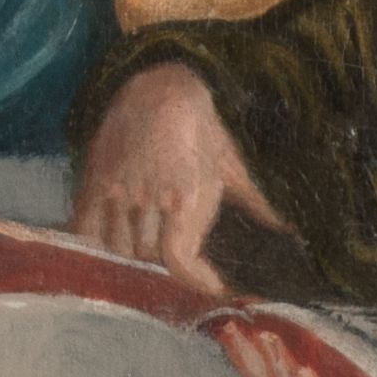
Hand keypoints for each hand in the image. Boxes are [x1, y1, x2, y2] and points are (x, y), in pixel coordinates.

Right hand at [69, 63, 282, 294]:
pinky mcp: (95, 181)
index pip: (179, 260)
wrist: (160, 90)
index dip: (195, 280)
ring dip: (133, 254)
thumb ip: (257, 204)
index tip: (212, 285)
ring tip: (145, 247)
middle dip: (163, 263)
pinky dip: (97, 244)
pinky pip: (87, 230)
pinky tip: (110, 243)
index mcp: (187, 195)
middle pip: (149, 256)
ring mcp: (119, 189)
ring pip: (119, 247)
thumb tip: (289, 231)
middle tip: (174, 260)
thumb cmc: (202, 131)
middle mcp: (150, 196)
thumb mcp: (232, 167)